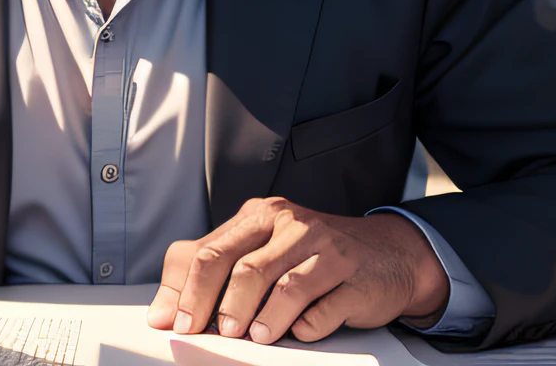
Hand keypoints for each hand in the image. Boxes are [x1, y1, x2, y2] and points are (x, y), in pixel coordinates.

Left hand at [147, 197, 447, 344]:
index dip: (186, 290)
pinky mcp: (355, 278)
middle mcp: (293, 225)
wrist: (391, 254)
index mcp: (262, 216)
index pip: (211, 250)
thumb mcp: (264, 250)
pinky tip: (300, 334)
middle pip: (243, 267)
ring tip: (254, 339)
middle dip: (218, 305)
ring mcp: (328, 250)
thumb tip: (164, 313)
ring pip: (285, 286)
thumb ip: (216, 271)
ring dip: (264, 318)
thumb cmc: (314, 256)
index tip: (173, 323)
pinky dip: (308, 325)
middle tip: (209, 334)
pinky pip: (325, 306)